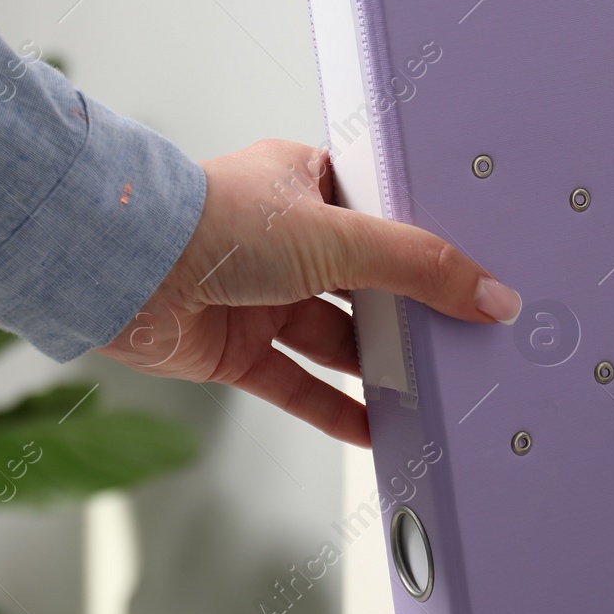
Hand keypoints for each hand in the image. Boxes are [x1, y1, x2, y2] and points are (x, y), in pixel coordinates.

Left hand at [97, 139, 521, 446]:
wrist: (124, 268)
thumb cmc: (212, 221)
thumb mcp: (338, 235)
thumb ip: (418, 266)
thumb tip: (489, 293)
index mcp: (304, 183)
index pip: (380, 214)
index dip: (422, 244)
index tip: (471, 273)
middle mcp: (282, 239)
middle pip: (362, 282)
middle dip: (404, 313)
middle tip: (460, 340)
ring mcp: (258, 295)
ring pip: (332, 337)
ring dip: (374, 366)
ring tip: (430, 392)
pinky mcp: (233, 348)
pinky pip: (296, 384)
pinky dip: (334, 409)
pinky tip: (374, 431)